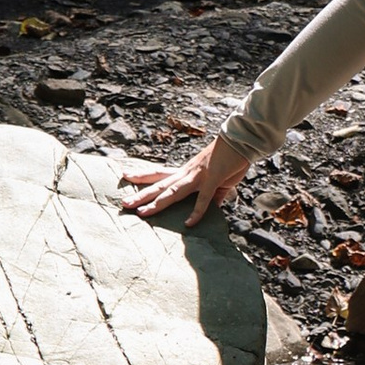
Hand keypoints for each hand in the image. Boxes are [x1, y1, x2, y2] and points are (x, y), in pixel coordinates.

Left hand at [119, 136, 248, 227]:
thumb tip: (210, 210)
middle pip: (160, 185)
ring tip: (141, 212)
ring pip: (172, 191)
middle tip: (123, 203)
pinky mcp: (212, 179)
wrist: (241, 139)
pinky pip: (203, 199)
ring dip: (156, 202)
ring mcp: (198, 176)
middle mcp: (187, 173)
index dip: (143, 175)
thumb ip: (212, 196)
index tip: (126, 175)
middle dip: (141, 194)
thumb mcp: (217, 178)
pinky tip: (189, 224)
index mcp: (186, 171)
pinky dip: (196, 212)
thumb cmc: (230, 156)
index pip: (160, 174)